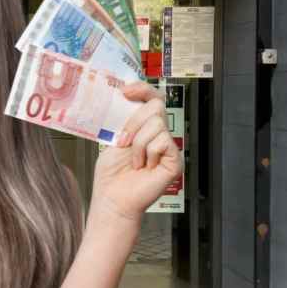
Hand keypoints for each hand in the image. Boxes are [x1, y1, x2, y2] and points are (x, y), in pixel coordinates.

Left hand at [89, 82, 182, 224]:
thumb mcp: (113, 137)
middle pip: (156, 106)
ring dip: (138, 143)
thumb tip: (123, 94)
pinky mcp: (175, 160)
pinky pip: (163, 142)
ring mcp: (168, 146)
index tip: (125, 90)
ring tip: (134, 161)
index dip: (142, 89)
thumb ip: (123, 118)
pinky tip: (145, 167)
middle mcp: (158, 133)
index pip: (151, 98)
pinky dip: (148, 154)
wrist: (113, 198)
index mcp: (143, 126)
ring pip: (156, 124)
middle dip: (134, 122)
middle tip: (122, 142)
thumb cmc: (111, 174)